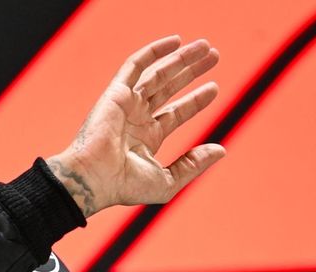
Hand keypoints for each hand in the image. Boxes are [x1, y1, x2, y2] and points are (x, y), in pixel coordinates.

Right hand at [47, 36, 224, 216]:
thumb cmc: (126, 186)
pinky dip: (154, 51)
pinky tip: (176, 41)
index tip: (214, 87)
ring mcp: (127, 104)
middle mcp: (137, 118)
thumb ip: (193, 164)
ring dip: (181, 59)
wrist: (94, 177)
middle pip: (169, 88)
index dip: (195, 100)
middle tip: (213, 56)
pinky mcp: (116, 92)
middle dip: (190, 72)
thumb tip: (221, 150)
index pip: (175, 113)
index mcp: (147, 139)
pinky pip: (136, 65)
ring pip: (157, 74)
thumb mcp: (168, 181)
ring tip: (206, 47)